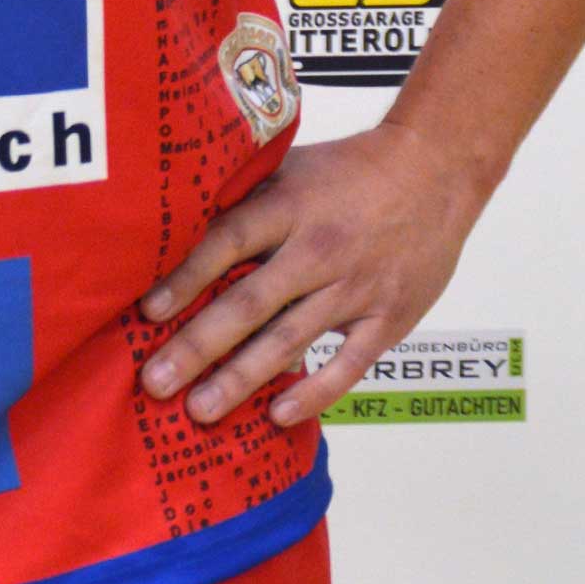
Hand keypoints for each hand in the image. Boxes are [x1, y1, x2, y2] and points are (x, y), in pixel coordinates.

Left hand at [137, 124, 487, 429]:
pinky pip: (347, 364)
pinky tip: (277, 416)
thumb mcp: (292, 168)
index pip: (228, 242)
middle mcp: (318, 249)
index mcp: (289, 205)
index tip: (147, 312)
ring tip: (200, 410)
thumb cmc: (351, 170)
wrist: (436, 170)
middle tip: (156, 383)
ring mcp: (355, 287)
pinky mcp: (388, 318)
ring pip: (290, 340)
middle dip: (198, 346)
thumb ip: (244, 199)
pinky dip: (314, 392)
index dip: (186, 277)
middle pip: (250, 303)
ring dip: (241, 378)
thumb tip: (178, 227)